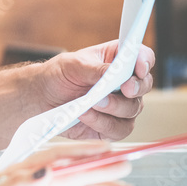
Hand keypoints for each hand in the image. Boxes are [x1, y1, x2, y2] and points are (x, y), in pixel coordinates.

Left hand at [40, 40, 154, 140]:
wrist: (42, 98)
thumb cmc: (59, 75)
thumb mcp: (74, 64)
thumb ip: (97, 69)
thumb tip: (115, 73)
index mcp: (117, 59)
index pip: (142, 57)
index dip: (144, 61)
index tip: (139, 68)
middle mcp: (124, 83)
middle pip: (144, 85)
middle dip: (136, 87)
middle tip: (124, 88)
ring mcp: (121, 105)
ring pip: (133, 109)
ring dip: (115, 106)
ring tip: (93, 102)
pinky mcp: (112, 126)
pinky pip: (119, 128)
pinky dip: (102, 122)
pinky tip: (86, 115)